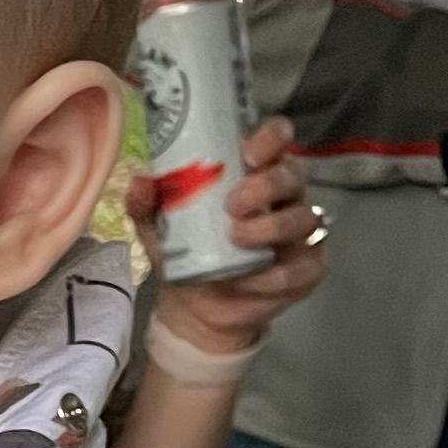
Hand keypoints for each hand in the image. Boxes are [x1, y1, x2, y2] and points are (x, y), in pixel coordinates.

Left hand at [125, 115, 323, 350]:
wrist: (194, 309)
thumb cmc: (186, 253)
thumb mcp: (158, 228)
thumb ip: (146, 205)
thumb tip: (140, 183)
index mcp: (254, 174)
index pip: (276, 140)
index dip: (271, 138)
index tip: (249, 154)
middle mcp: (283, 198)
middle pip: (293, 176)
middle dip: (265, 186)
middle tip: (231, 205)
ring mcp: (299, 233)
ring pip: (304, 218)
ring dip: (270, 227)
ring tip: (236, 239)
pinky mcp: (307, 269)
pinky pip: (302, 267)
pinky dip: (274, 275)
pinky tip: (248, 280)